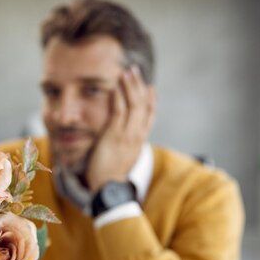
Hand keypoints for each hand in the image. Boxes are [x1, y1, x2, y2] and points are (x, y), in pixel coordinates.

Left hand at [85, 66, 155, 193]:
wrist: (108, 189)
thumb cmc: (110, 175)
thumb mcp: (122, 157)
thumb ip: (124, 145)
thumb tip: (120, 140)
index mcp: (140, 140)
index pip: (150, 116)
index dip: (151, 100)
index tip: (150, 87)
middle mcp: (137, 135)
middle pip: (143, 105)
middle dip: (139, 85)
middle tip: (134, 70)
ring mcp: (127, 135)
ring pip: (133, 104)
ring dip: (130, 86)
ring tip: (126, 72)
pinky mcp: (114, 136)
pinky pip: (119, 111)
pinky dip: (119, 97)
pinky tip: (115, 86)